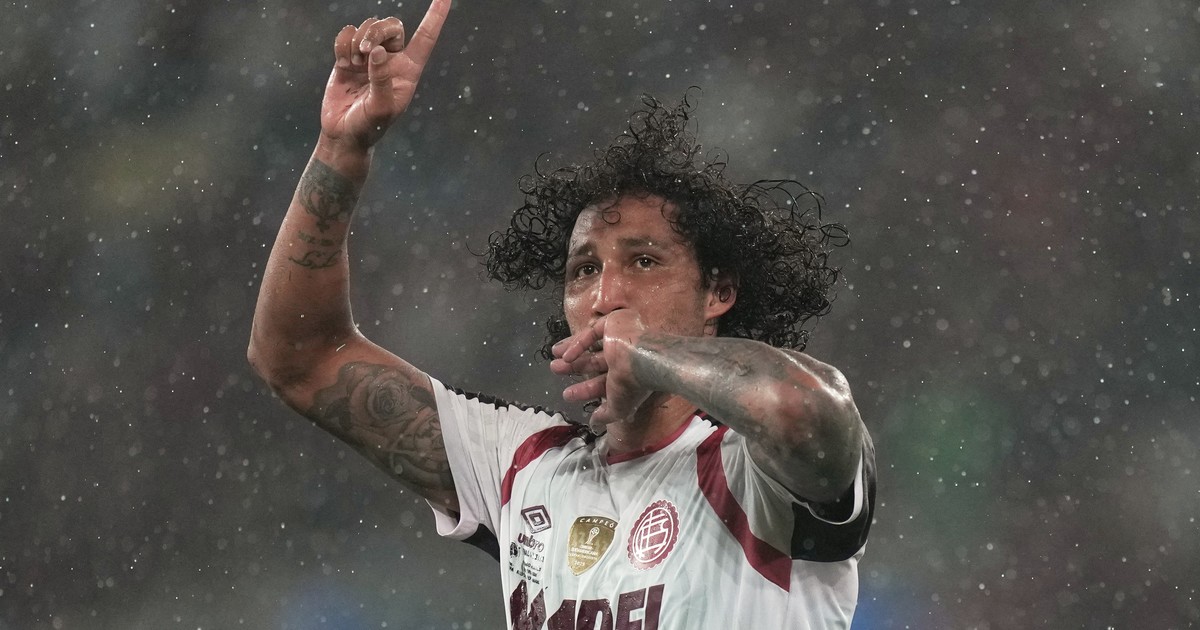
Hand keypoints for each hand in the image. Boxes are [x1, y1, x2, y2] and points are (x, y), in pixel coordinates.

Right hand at [320, 0, 449, 150]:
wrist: (343, 134)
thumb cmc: (369, 127)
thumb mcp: (380, 108)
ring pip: (368, 27)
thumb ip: (382, 80)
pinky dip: (343, 43)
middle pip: (392, 26)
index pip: (426, 38)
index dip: (435, 17)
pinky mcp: (348, 58)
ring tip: (354, 65)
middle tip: (365, 51)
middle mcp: (392, 60)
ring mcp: (370, 57)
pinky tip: (344, 62)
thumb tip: (379, 52)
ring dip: (357, 41)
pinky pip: (347, 34)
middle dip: (376, 31)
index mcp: (409, 71)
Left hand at [550, 310, 651, 430]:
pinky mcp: (613, 323)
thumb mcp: (618, 406)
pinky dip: (578, 344)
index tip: (567, 394)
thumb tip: (594, 424)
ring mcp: (618, 339)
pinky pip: (592, 333)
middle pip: (594, 362)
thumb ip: (606, 415)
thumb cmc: (631, 384)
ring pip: (591, 346)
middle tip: (555, 370)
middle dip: (574, 368)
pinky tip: (565, 355)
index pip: (603, 382)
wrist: (642, 357)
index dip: (585, 389)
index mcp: (627, 375)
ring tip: (554, 359)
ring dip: (571, 353)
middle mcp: (623, 357)